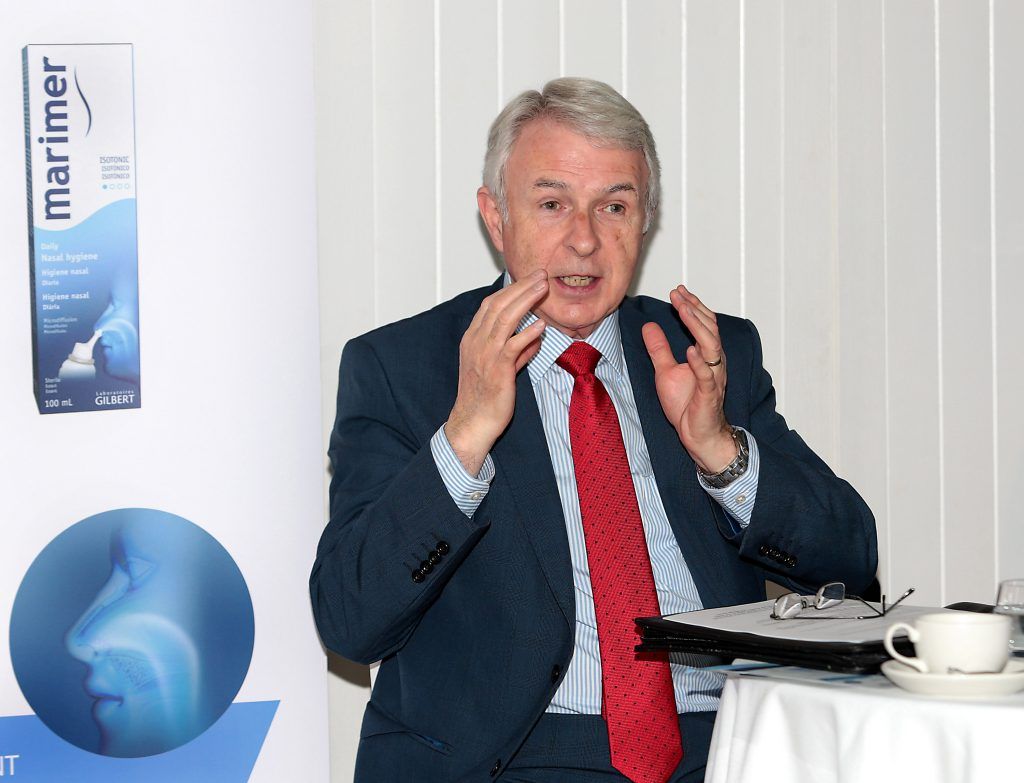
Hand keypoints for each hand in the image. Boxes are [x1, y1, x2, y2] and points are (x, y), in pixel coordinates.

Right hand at [445, 270, 547, 474]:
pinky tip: (541, 325)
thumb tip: (536, 338)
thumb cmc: (484, 398)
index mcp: (473, 339)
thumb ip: (517, 352)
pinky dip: (527, 334)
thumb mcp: (500, 369)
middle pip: (498, 305)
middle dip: (521, 287)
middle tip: (540, 274)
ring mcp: (484, 355)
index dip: (511, 289)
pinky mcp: (496, 370)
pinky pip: (512, 346)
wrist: (472, 423)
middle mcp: (475, 342)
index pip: (490, 305)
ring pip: (504, 319)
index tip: (529, 279)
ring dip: (526, 300)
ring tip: (543, 288)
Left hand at [641, 284, 735, 471]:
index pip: (702, 324)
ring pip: (711, 346)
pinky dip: (699, 362)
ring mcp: (713, 377)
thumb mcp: (666, 372)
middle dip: (693, 309)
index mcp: (705, 355)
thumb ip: (659, 349)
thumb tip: (649, 326)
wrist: (699, 435)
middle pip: (709, 328)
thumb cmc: (688, 406)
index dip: (691, 306)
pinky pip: (707, 376)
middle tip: (678, 293)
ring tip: (684, 310)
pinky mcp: (709, 395)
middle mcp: (713, 362)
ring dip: (697, 326)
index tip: (677, 291)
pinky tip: (690, 349)